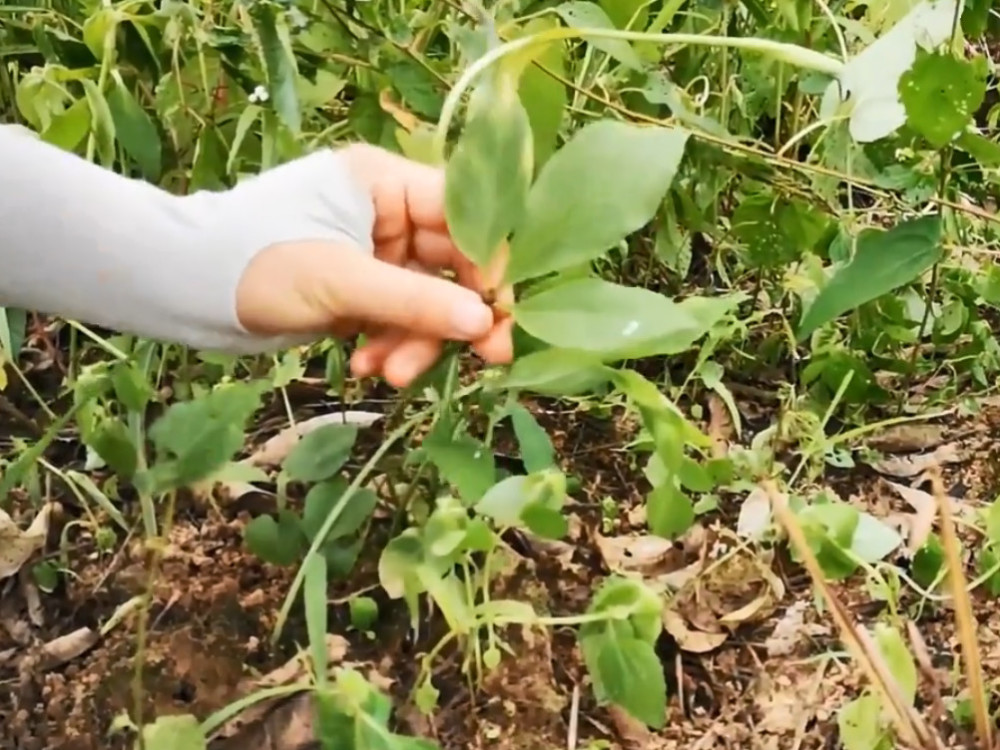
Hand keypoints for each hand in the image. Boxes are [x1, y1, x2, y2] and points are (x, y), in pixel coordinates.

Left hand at [235, 143, 513, 387]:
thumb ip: (416, 300)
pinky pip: (395, 318)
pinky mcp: (358, 290)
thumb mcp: (341, 280)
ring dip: (417, 339)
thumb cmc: (258, 260)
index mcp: (383, 182)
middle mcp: (385, 213)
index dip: (488, 261)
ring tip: (391, 375)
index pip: (461, 214)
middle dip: (457, 313)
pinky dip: (388, 344)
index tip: (503, 309)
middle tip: (489, 357)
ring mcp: (373, 254)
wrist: (186, 287)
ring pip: (424, 298)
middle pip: (450, 263)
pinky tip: (366, 365)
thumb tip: (485, 323)